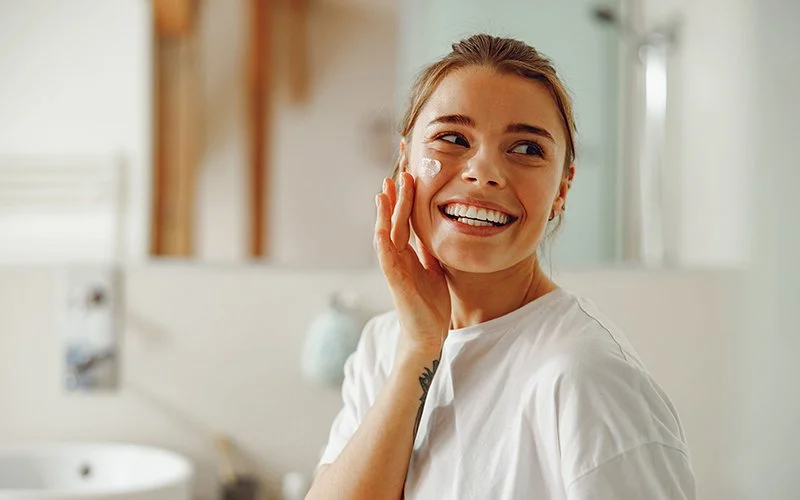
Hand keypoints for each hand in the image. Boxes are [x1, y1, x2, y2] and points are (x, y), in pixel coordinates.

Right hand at [374, 171, 450, 358]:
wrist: (428, 333)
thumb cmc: (430, 304)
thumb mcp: (435, 270)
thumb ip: (430, 253)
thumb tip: (432, 235)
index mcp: (409, 254)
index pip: (405, 221)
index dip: (406, 200)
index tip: (409, 177)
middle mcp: (398, 257)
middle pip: (395, 222)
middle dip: (396, 198)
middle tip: (398, 174)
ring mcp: (394, 268)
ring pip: (386, 234)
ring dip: (385, 214)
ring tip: (384, 192)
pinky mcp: (395, 281)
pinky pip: (386, 258)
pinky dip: (383, 242)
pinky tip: (381, 227)